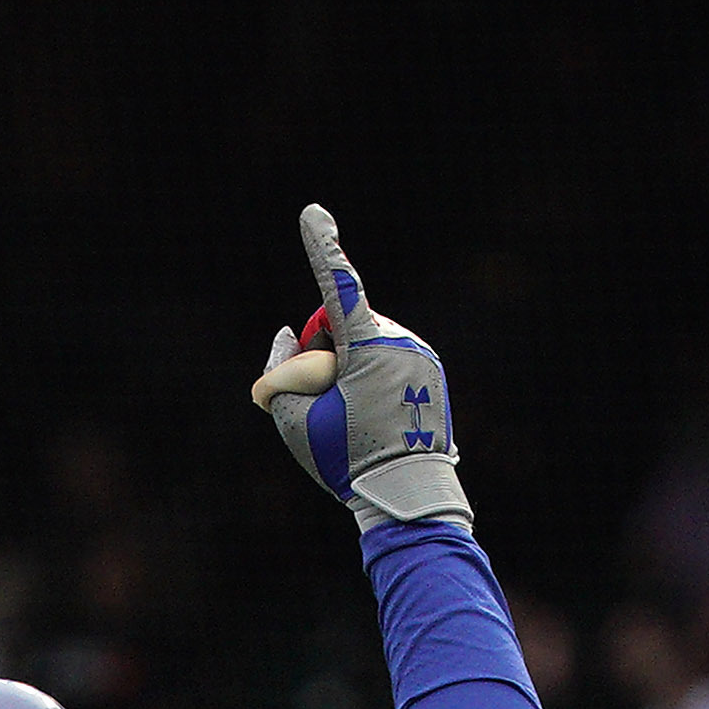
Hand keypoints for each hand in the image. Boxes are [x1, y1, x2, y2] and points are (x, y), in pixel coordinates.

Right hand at [253, 203, 470, 529]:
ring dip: (348, 369)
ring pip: (365, 344)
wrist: (408, 494)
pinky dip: (372, 379)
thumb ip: (278, 371)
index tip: (313, 213)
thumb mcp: (293, 421)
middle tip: (326, 406)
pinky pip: (388, 359)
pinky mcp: (430, 369)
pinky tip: (374, 417)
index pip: (338, 290)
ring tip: (356, 419)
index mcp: (369, 348)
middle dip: (324, 357)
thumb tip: (286, 334)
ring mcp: (420, 354)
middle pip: (342, 331)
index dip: (322, 249)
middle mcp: (400, 341)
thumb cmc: (348, 460)